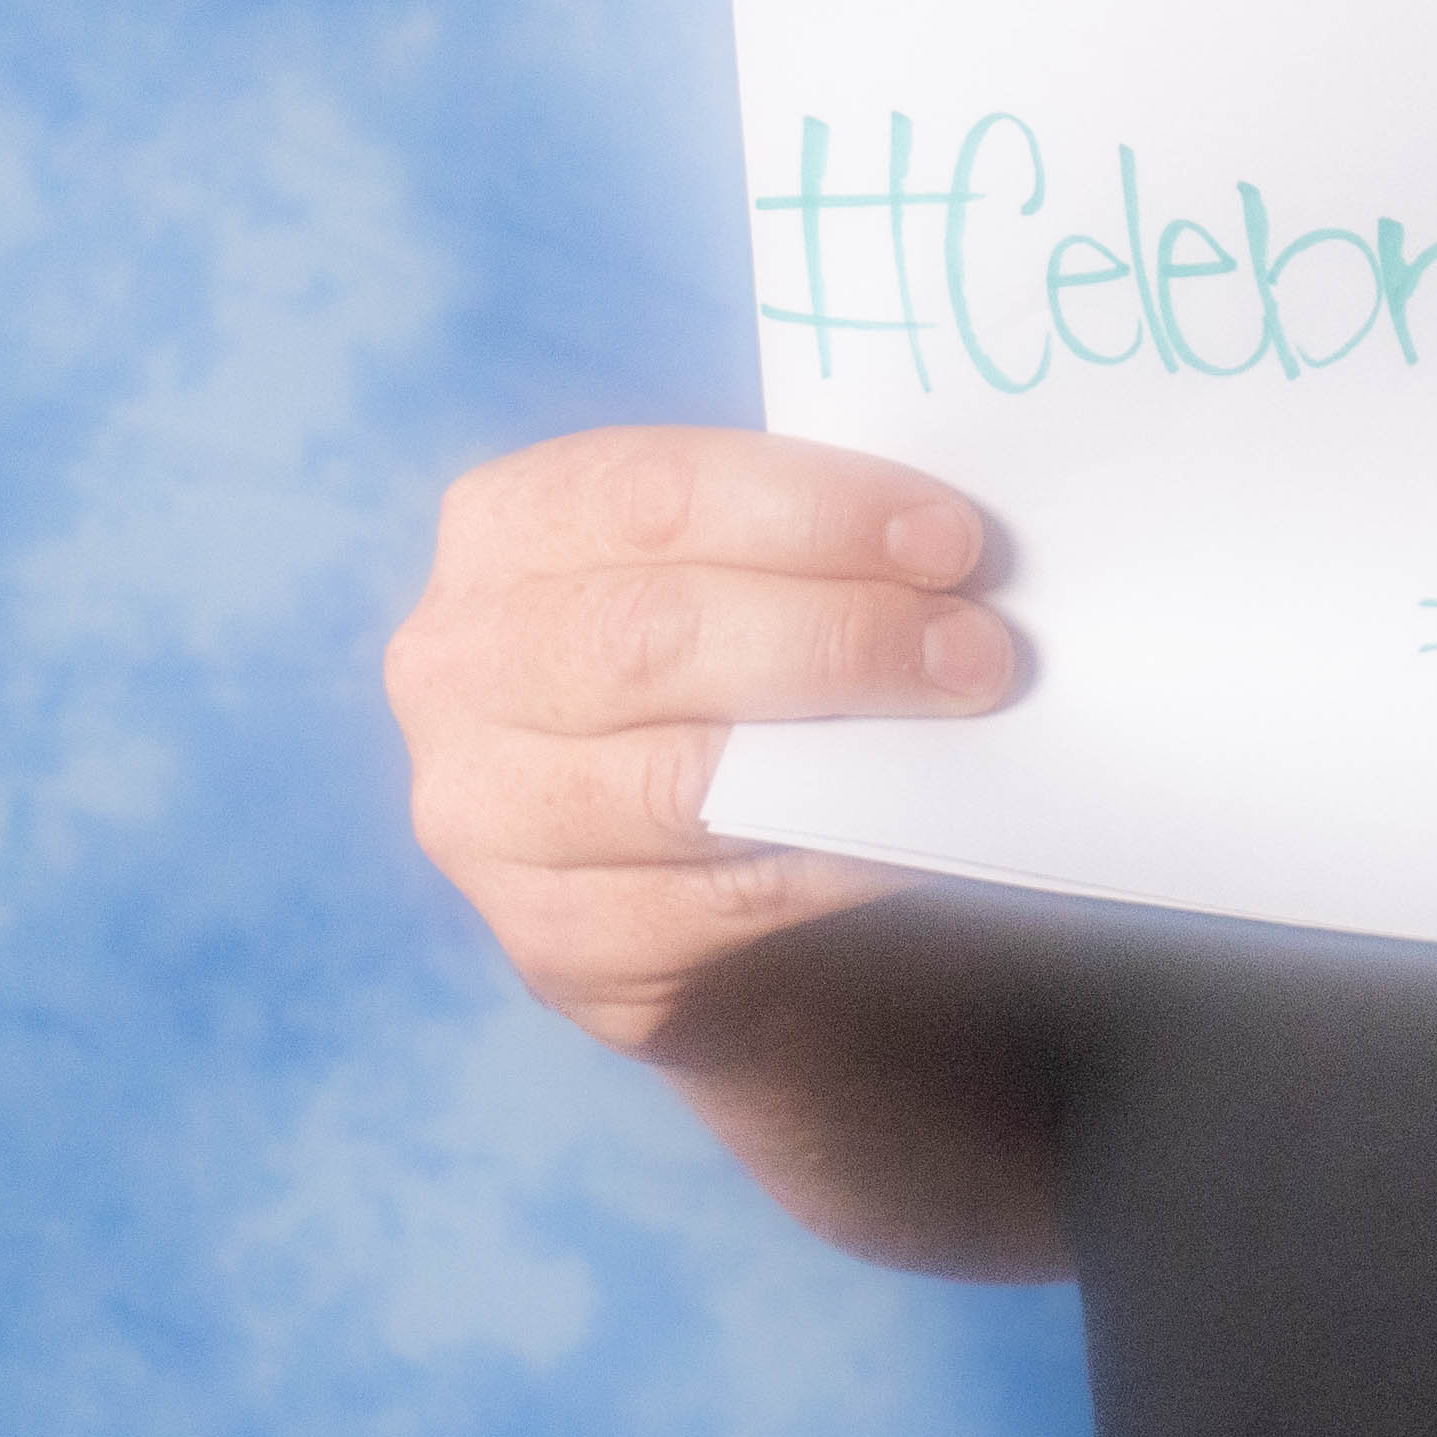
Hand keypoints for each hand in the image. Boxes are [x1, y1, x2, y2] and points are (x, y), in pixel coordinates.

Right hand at [382, 426, 1021, 1059]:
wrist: (671, 868)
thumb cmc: (716, 671)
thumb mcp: (721, 572)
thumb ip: (791, 546)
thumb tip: (947, 548)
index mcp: (501, 527)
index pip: (654, 496)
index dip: (814, 512)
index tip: (950, 538)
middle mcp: (456, 665)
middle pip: (657, 634)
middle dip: (842, 634)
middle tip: (980, 648)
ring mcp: (483, 815)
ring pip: (682, 780)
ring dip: (851, 753)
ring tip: (963, 726)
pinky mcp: (552, 940)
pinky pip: (716, 898)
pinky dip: (836, 859)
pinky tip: (917, 830)